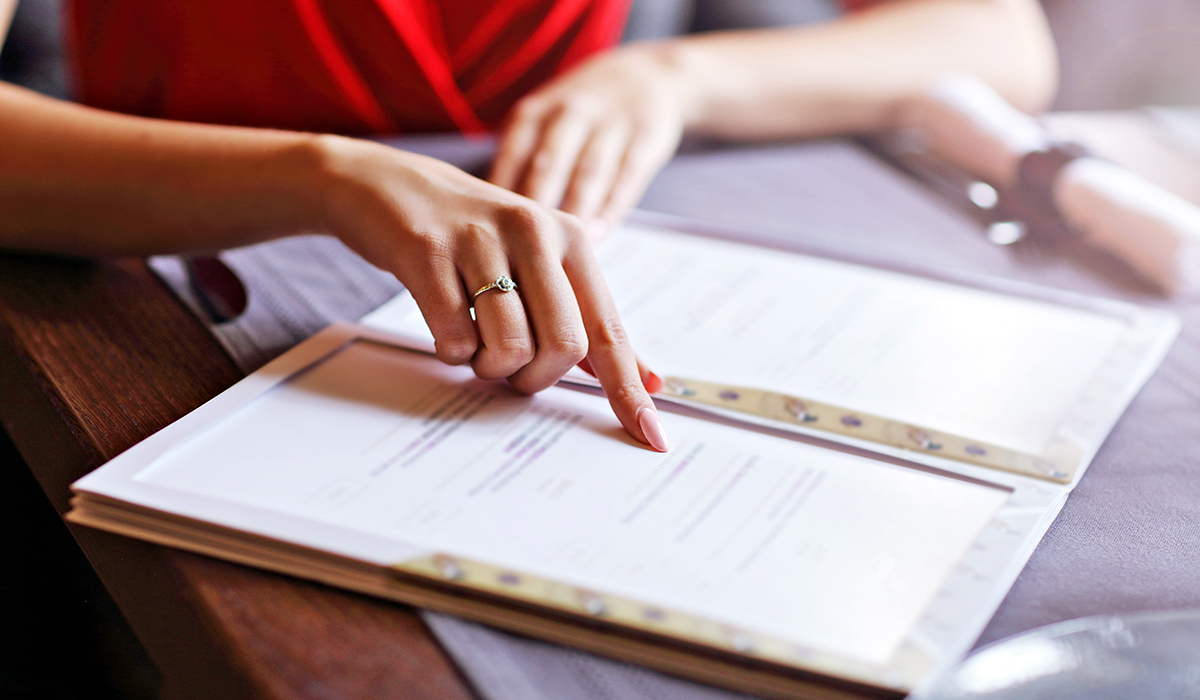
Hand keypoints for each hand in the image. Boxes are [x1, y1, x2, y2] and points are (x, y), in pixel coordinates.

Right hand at [316, 136, 669, 450]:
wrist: (382, 185)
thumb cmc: (469, 234)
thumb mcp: (537, 260)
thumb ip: (586, 317)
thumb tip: (647, 378)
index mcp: (571, 238)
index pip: (609, 330)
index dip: (629, 390)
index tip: (652, 438)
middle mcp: (534, 231)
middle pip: (565, 346)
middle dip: (536, 377)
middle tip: (510, 368)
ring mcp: (479, 238)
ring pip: (511, 347)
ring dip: (490, 367)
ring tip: (475, 342)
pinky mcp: (427, 251)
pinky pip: (456, 338)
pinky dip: (452, 351)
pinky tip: (445, 324)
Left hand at [490, 44, 689, 238]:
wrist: (652, 75)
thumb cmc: (585, 111)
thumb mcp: (546, 116)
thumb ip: (523, 157)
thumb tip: (495, 214)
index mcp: (539, 110)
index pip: (513, 153)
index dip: (503, 193)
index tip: (496, 229)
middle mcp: (572, 111)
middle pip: (548, 164)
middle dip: (536, 206)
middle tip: (525, 247)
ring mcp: (610, 123)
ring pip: (588, 173)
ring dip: (575, 213)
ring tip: (564, 250)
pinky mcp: (645, 138)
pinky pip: (625, 178)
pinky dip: (611, 209)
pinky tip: (599, 235)